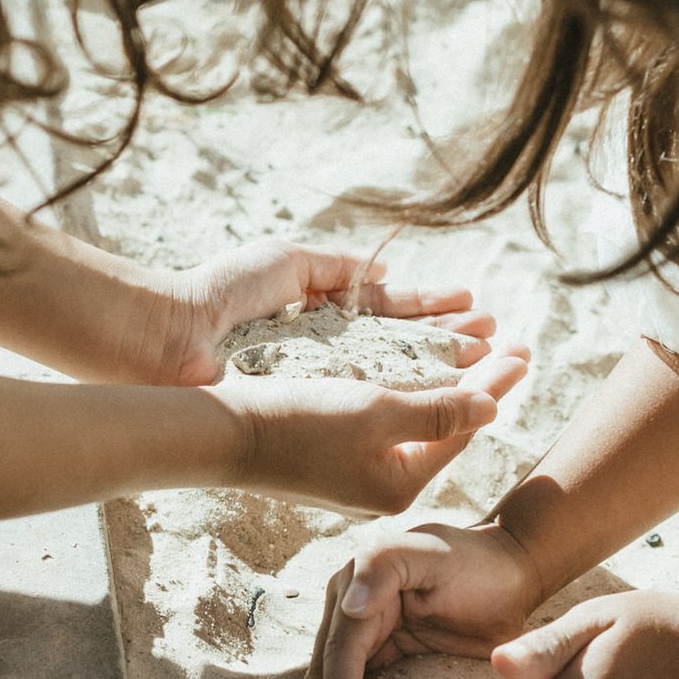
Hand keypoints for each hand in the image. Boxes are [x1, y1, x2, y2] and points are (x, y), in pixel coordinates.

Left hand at [154, 240, 493, 385]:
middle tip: (503, 339)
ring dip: (449, 367)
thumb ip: (338, 268)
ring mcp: (327, 389)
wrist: (176, 334)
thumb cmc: (224, 294)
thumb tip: (386, 273)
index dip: (436, 311)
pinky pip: (376, 404)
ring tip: (493, 356)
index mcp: (327, 320)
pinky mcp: (318, 415)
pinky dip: (416, 395)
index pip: (394, 316)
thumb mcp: (289, 264)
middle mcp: (333, 359)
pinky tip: (452, 389)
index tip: (477, 304)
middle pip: (408, 350)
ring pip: (401, 378)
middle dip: (457, 342)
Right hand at [214, 348, 528, 515]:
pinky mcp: (334, 455)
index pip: (461, 428)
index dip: (494, 384)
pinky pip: (388, 421)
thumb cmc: (299, 421)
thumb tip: (493, 405)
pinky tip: (426, 372)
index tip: (524, 349)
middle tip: (518, 347)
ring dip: (450, 382)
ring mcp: (358, 473)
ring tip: (483, 349)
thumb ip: (438, 410)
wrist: (223, 434)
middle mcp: (383, 485)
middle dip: (480, 383)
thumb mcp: (376, 412)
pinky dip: (413, 391)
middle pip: (445, 426)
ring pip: (417, 421)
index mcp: (400, 485)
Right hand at [299, 522, 547, 678]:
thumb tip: (347, 607)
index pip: (342, 648)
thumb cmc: (478, 562)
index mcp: (355, 582)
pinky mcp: (381, 653)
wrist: (512, 571)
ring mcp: (362, 632)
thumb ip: (384, 567)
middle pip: (327, 672)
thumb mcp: (433, 554)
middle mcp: (349, 607)